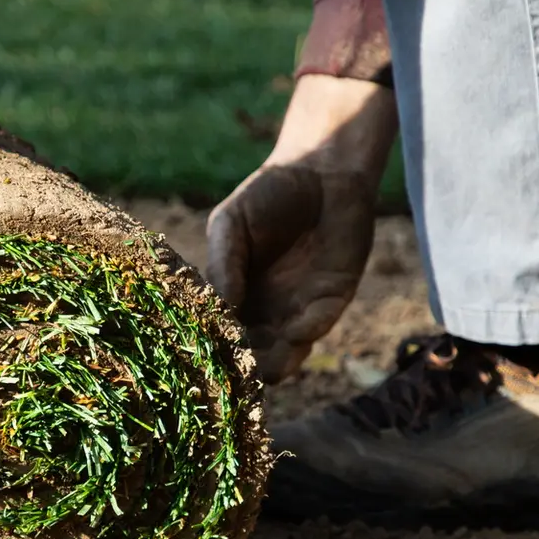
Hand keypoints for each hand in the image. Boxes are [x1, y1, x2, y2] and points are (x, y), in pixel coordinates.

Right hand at [206, 75, 397, 382]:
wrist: (322, 171)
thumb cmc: (267, 195)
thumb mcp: (230, 222)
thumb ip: (223, 261)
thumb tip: (221, 305)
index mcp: (234, 296)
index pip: (219, 334)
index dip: (213, 348)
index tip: (206, 355)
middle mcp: (265, 310)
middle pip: (252, 356)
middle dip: (244, 366)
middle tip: (238, 368)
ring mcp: (299, 309)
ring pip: (286, 355)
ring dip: (277, 362)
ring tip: (266, 362)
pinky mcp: (333, 299)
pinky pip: (319, 327)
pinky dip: (307, 333)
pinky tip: (296, 330)